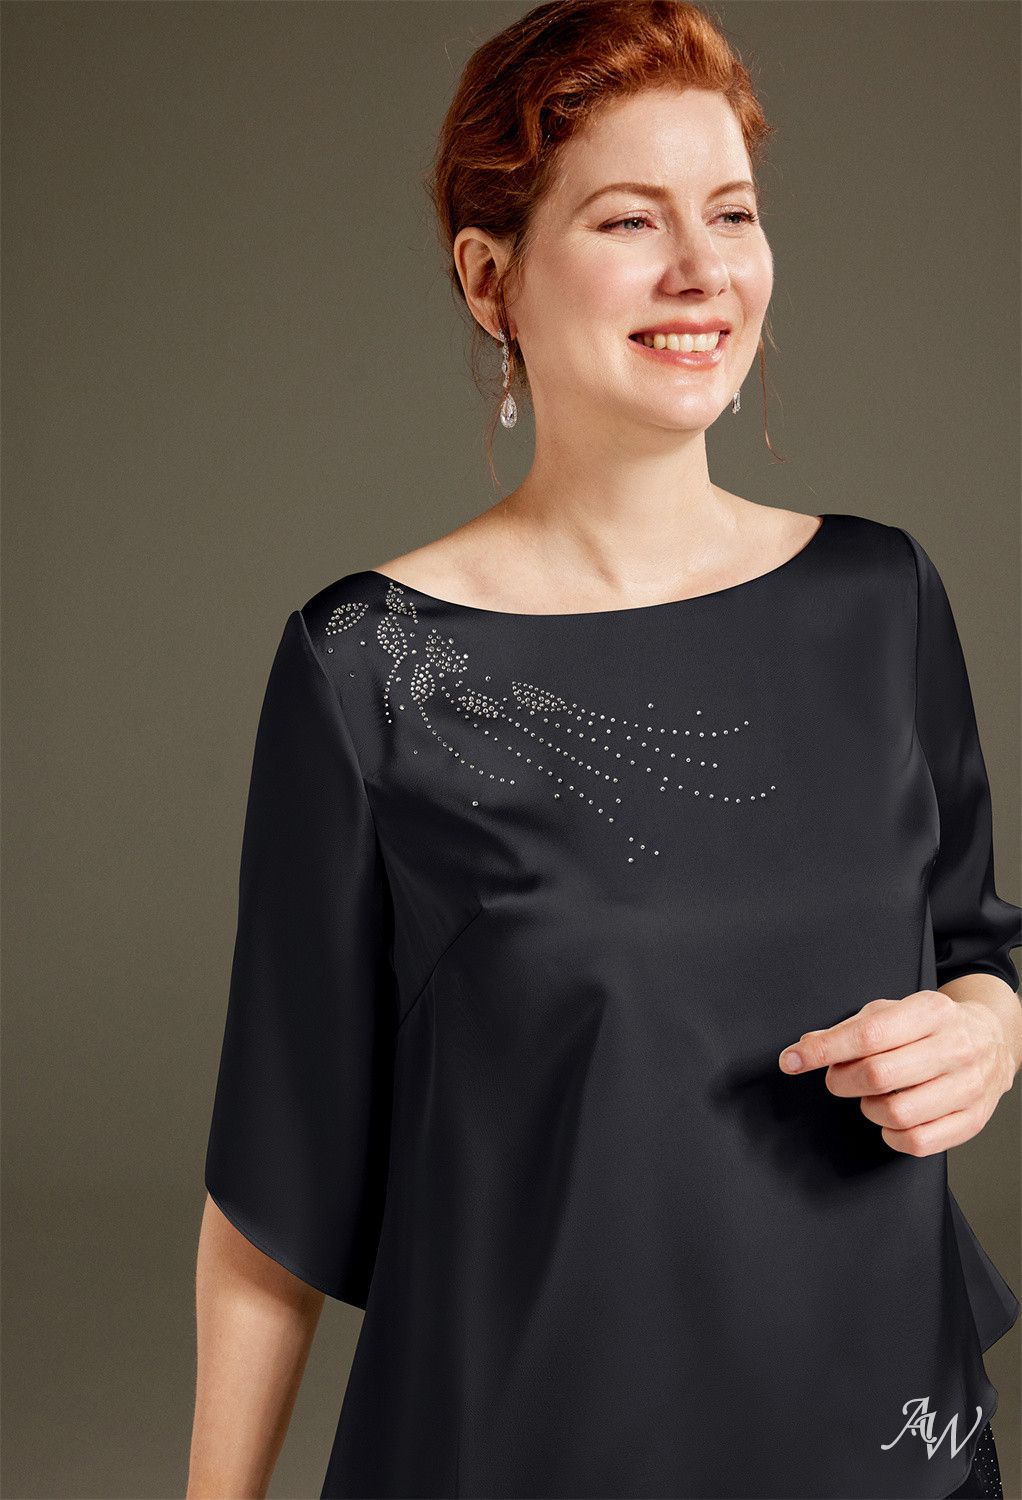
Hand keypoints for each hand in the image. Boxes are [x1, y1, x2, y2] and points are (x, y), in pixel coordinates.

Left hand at [777, 990, 1014, 1154]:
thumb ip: (849, 1028)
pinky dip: (891, 1135)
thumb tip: (806, 1046)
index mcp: (930, 1011)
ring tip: (872, 1096)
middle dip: (842, 1081)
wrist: (992, 1040)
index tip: (792, 1060)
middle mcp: (955, 1047)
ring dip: (868, 1108)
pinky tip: (890, 1119)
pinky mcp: (972, 1119)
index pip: (868, 1034)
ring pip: (897, 1113)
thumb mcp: (893, 1011)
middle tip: (838, 1078)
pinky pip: (917, 1142)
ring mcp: (968, 1086)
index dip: (823, 1051)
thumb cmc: (931, 1026)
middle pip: (879, 1075)